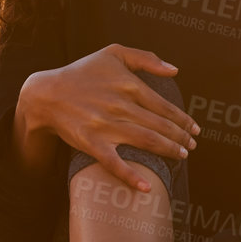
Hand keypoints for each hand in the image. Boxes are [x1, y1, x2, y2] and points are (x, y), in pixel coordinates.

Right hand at [20, 44, 199, 191]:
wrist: (46, 94)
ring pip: (146, 141)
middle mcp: (120, 105)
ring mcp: (106, 126)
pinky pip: (114, 163)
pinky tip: (146, 188)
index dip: (183, 120)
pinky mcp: (91, 143)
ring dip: (169, 150)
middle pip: (160, 125)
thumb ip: (146, 58)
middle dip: (181, 137)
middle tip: (192, 145)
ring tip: (182, 156)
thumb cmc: (82, 72)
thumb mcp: (113, 53)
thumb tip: (175, 71)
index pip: (165, 106)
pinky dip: (130, 176)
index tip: (194, 129)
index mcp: (128, 85)